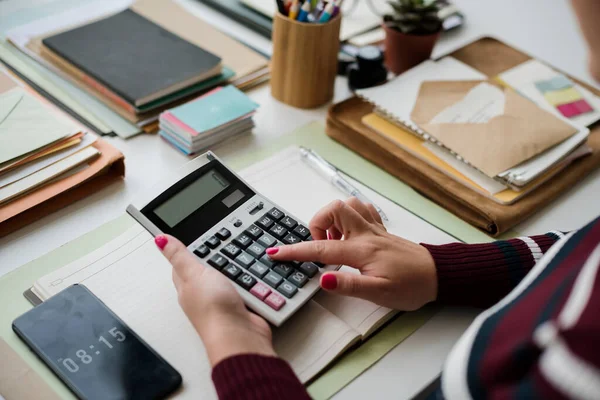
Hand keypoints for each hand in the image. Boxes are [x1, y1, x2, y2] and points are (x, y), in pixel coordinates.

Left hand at [155, 235, 274, 365]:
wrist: (239, 335)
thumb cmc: (213, 308)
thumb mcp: (194, 272)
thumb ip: (179, 255)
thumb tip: (159, 240)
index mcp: (187, 285)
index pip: (183, 264)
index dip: (189, 250)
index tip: (197, 238)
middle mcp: (203, 295)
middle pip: (209, 270)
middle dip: (219, 259)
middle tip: (226, 246)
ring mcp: (223, 302)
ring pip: (230, 279)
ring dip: (238, 271)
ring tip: (243, 261)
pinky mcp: (241, 308)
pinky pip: (247, 290)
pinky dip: (252, 285)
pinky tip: (254, 280)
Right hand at [266, 198, 437, 310]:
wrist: (437, 275)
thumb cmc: (411, 286)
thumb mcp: (379, 294)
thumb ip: (349, 285)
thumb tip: (323, 279)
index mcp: (361, 250)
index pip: (320, 249)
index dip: (294, 252)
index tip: (274, 253)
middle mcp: (366, 233)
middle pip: (333, 209)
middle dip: (317, 223)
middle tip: (320, 246)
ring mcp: (374, 228)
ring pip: (347, 205)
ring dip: (333, 218)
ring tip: (334, 240)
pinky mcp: (381, 229)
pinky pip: (361, 209)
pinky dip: (349, 215)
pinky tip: (350, 232)